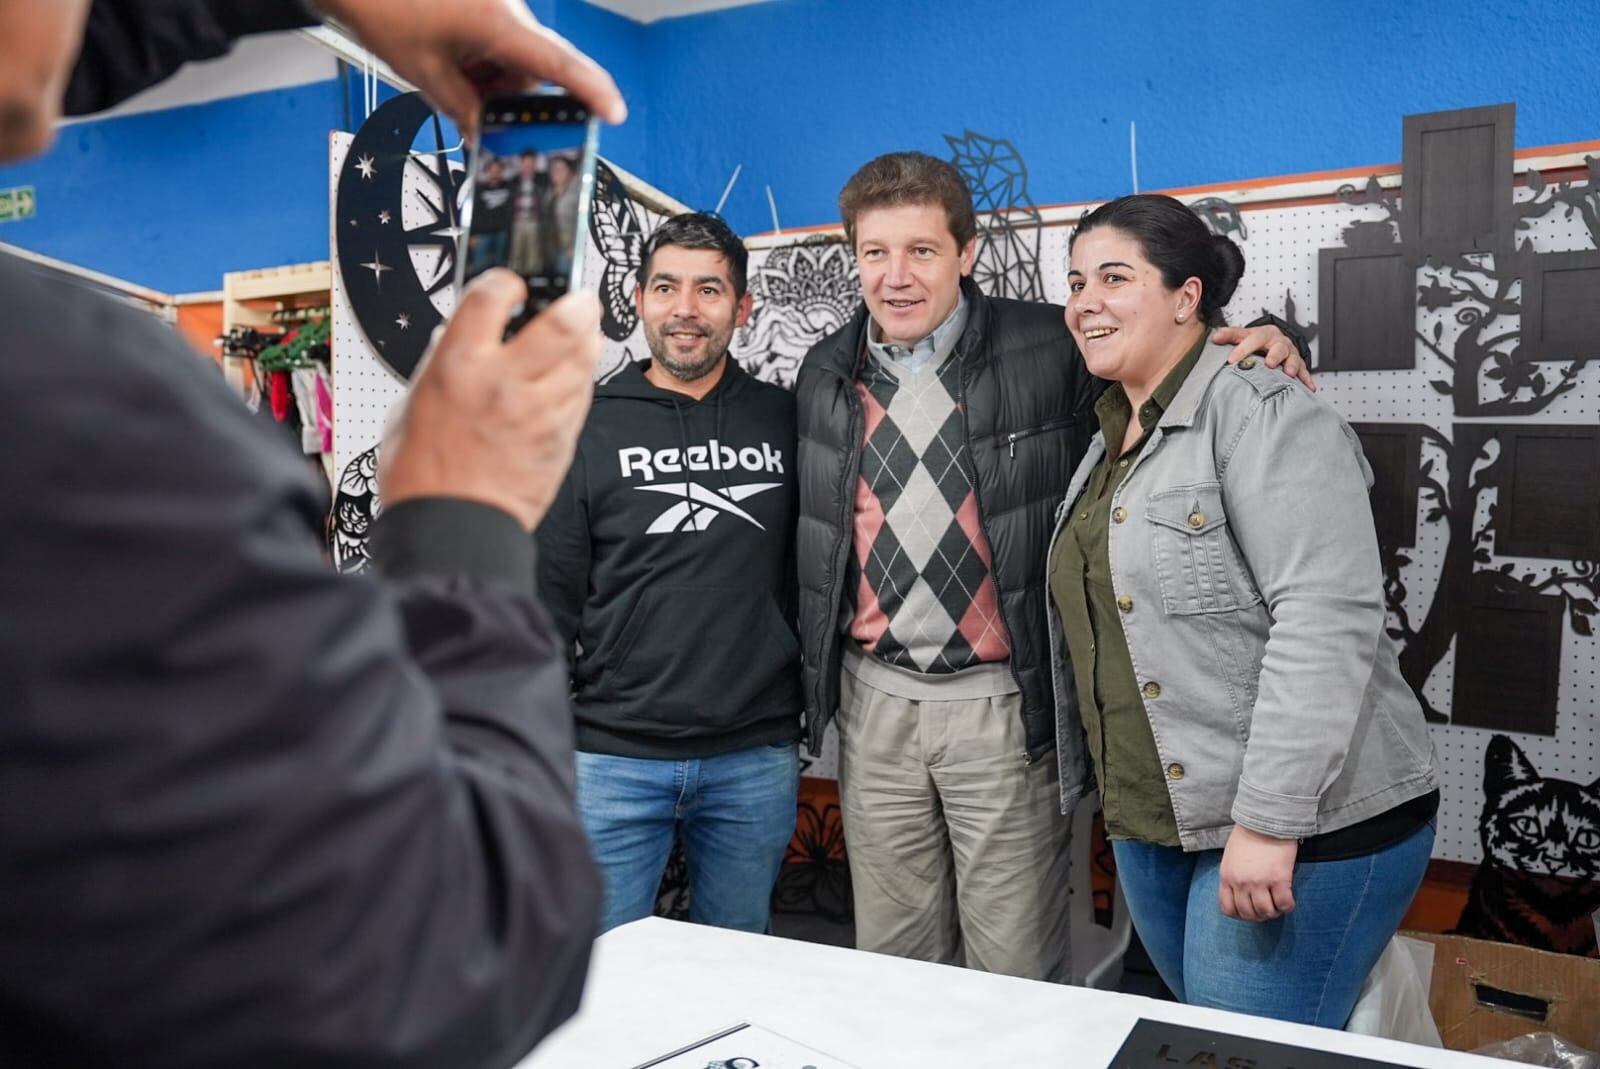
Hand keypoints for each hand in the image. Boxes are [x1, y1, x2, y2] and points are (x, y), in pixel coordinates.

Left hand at [314, 0, 626, 135]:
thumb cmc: (383, 5)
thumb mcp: (424, 72)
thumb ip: (464, 109)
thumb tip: (488, 138)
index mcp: (499, 23)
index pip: (558, 63)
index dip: (591, 91)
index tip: (614, 112)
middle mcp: (508, 12)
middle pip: (531, 74)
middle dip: (508, 100)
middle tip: (478, 118)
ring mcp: (497, 9)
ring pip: (512, 66)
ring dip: (487, 84)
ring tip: (446, 77)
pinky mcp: (484, 10)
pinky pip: (495, 50)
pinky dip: (478, 66)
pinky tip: (448, 63)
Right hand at [379, 271, 599, 530]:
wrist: (451, 528)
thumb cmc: (423, 475)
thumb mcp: (412, 404)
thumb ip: (441, 363)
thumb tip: (455, 336)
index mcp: (458, 366)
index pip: (492, 294)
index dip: (506, 280)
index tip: (510, 285)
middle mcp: (504, 382)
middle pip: (563, 320)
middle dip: (576, 301)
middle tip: (575, 299)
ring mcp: (539, 410)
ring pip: (584, 356)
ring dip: (585, 339)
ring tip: (578, 334)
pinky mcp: (561, 436)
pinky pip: (583, 393)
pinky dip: (581, 377)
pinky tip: (570, 375)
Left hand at [1214, 324, 1314, 390]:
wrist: (1275, 339)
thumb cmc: (1258, 340)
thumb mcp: (1244, 335)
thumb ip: (1230, 335)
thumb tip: (1215, 337)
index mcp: (1264, 334)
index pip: (1253, 338)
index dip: (1243, 349)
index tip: (1232, 360)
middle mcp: (1279, 342)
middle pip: (1279, 347)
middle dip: (1275, 355)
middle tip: (1269, 364)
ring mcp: (1291, 353)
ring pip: (1294, 358)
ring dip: (1292, 366)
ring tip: (1289, 374)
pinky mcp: (1299, 364)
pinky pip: (1304, 371)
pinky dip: (1307, 379)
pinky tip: (1309, 388)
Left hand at [1218, 825, 1297, 921]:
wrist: (1266, 819)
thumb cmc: (1249, 835)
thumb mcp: (1231, 857)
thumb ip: (1234, 876)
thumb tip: (1244, 894)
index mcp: (1227, 876)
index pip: (1228, 908)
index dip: (1240, 914)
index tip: (1250, 911)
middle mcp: (1241, 882)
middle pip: (1248, 913)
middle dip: (1259, 915)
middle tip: (1268, 908)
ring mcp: (1259, 881)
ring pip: (1266, 911)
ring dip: (1274, 912)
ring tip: (1279, 904)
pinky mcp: (1279, 878)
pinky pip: (1284, 903)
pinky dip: (1287, 906)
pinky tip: (1289, 899)